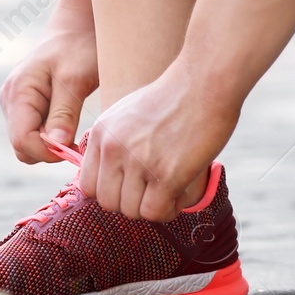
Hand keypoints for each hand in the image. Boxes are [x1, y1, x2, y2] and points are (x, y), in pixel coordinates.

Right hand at [0, 22, 99, 163]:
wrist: (76, 29)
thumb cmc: (78, 48)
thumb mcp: (76, 79)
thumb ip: (64, 113)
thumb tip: (56, 145)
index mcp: (18, 93)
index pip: (22, 140)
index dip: (48, 152)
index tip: (77, 148)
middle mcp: (11, 101)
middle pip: (22, 146)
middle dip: (49, 150)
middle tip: (79, 140)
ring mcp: (16, 105)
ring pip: (28, 143)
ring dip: (52, 144)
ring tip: (76, 128)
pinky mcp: (26, 108)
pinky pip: (35, 133)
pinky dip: (52, 136)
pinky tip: (70, 124)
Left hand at [79, 62, 239, 221]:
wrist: (206, 81)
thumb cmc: (176, 95)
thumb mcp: (129, 112)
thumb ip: (116, 141)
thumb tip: (117, 173)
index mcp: (102, 133)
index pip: (88, 186)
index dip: (112, 192)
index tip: (132, 186)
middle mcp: (113, 149)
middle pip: (108, 203)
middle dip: (132, 203)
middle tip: (154, 191)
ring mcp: (138, 162)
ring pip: (132, 212)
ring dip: (152, 207)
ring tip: (171, 191)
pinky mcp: (166, 174)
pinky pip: (156, 212)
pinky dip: (168, 210)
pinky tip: (179, 194)